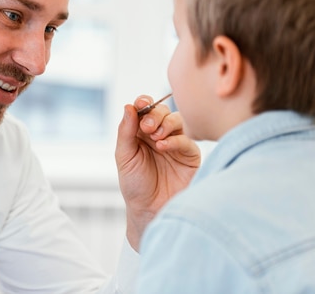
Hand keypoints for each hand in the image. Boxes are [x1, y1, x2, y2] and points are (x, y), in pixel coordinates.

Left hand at [115, 95, 200, 249]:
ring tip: (155, 137)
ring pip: (177, 120)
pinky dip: (175, 140)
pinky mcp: (190, 156)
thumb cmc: (135, 185)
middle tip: (148, 126)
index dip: (143, 102)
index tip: (140, 103)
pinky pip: (186, 140)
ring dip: (166, 123)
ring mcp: (176, 144)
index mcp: (141, 132)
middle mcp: (159, 135)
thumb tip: (128, 106)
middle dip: (155, 114)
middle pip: (162, 111)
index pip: (144, 109)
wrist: (150, 210)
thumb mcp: (124, 156)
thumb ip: (126, 131)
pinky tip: (163, 147)